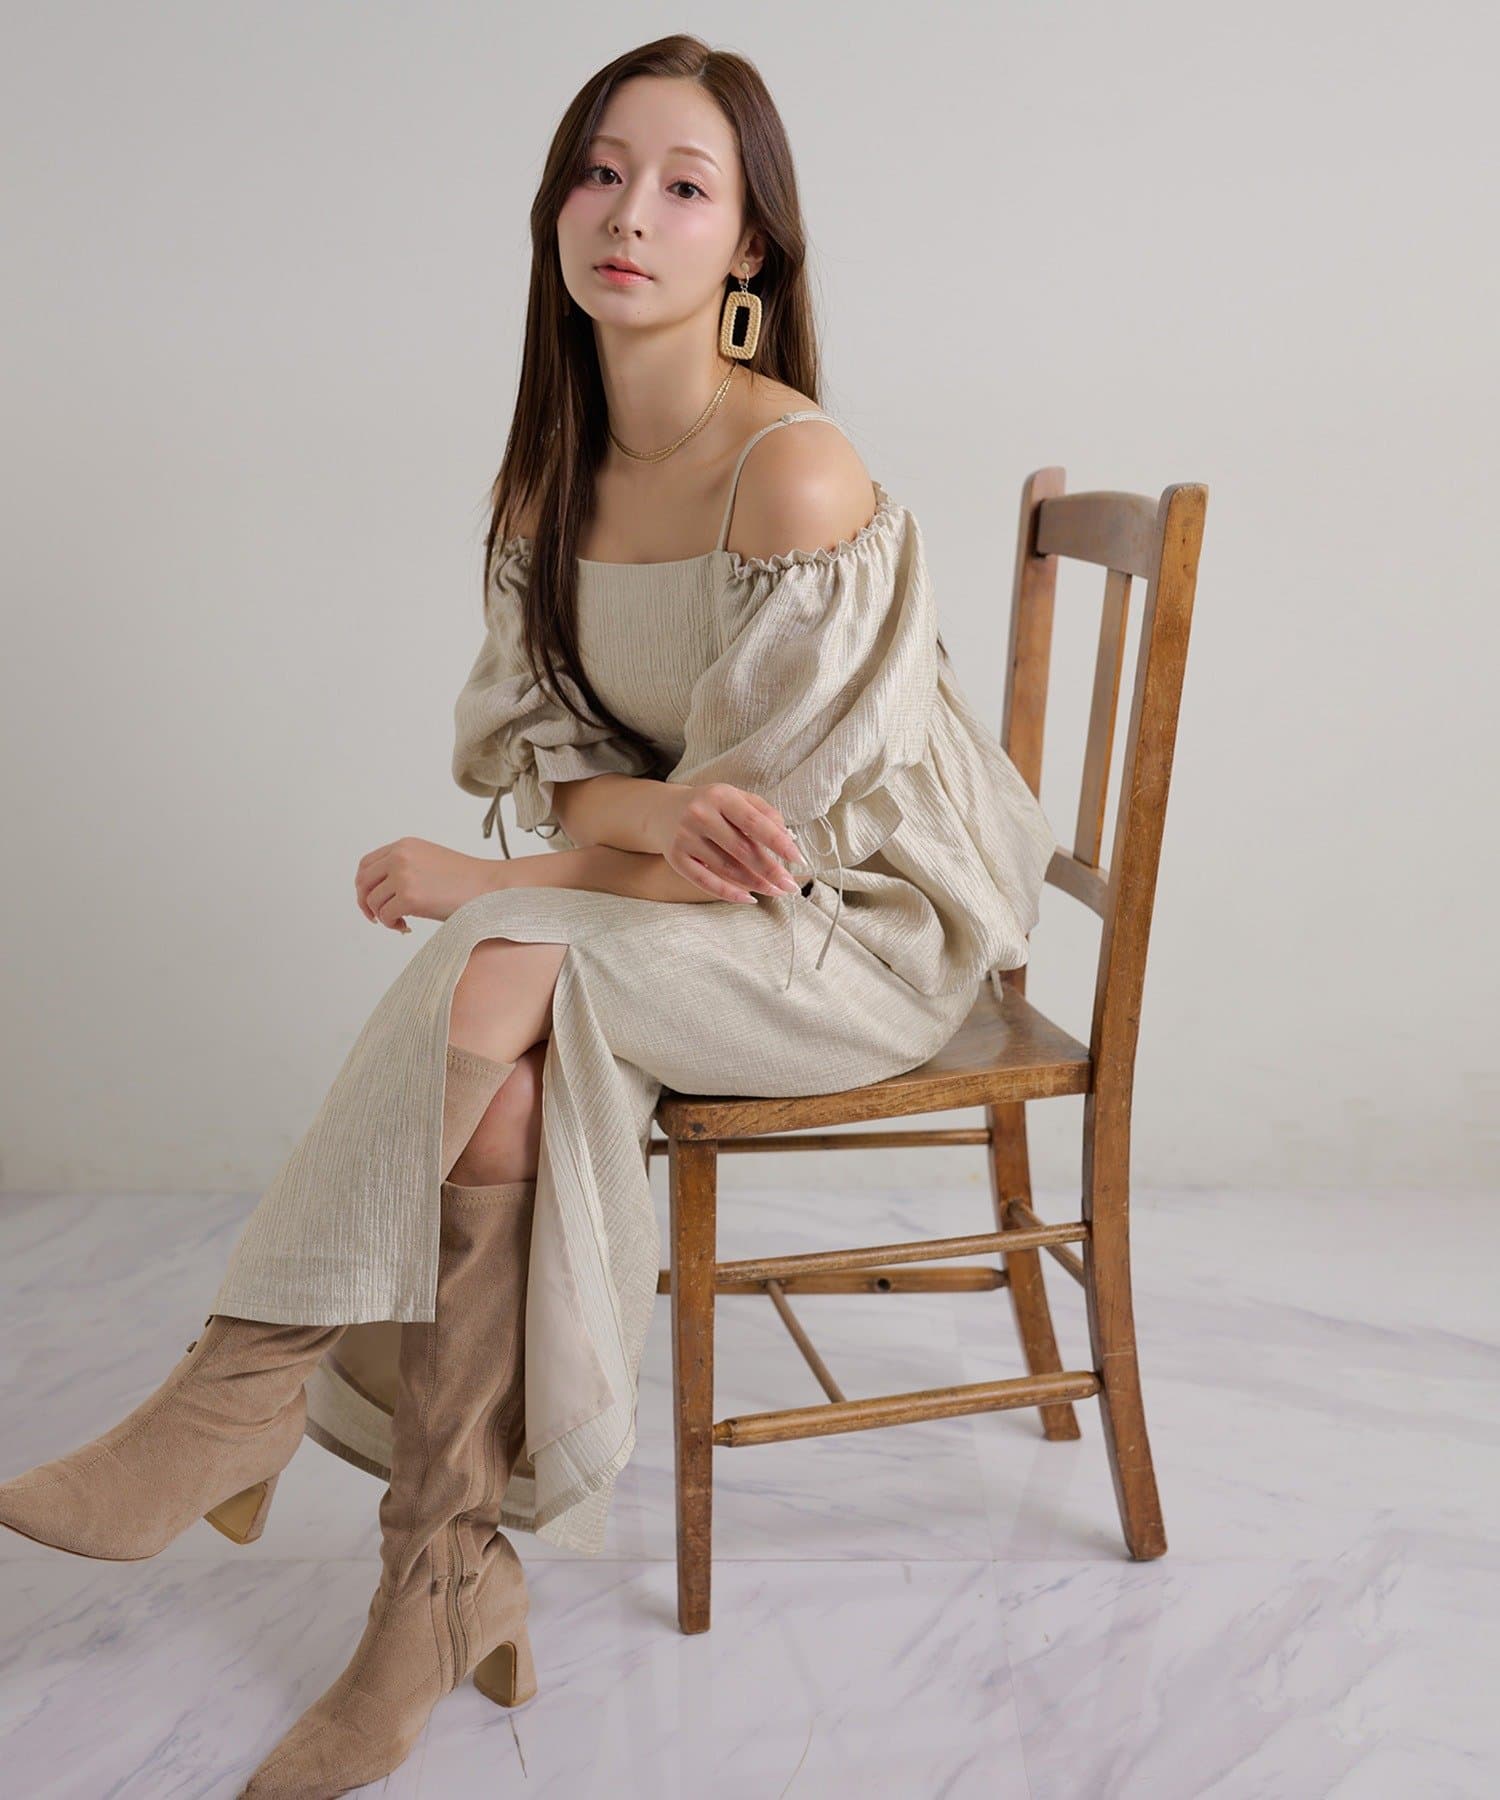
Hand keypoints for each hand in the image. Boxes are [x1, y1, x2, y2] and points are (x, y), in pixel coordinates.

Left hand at [356, 837, 498, 930]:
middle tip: (376, 917)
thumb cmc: (467, 880)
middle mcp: (400, 857)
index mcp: (404, 845)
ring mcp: (403, 876)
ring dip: (383, 917)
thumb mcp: (430, 861)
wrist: (491, 887)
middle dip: (365, 902)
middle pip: (363, 882)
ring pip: (373, 901)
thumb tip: (382, 891)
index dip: (363, 885)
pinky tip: (407, 927)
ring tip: (402, 922)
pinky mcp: (410, 897)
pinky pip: (386, 916)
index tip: (370, 899)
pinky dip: (392, 925)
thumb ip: (405, 867)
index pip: (367, 864)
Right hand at [650, 782, 806, 903]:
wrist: (663, 810)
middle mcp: (700, 815)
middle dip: (771, 870)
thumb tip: (788, 839)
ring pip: (727, 868)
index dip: (779, 843)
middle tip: (790, 885)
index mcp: (720, 796)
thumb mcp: (736, 798)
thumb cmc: (711, 805)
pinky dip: (729, 893)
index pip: (755, 823)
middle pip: (743, 850)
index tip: (798, 859)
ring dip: (755, 884)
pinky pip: (705, 882)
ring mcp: (686, 837)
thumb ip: (764, 813)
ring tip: (775, 891)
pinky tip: (749, 898)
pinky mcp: (676, 858)